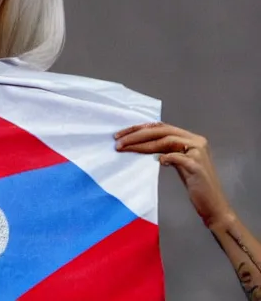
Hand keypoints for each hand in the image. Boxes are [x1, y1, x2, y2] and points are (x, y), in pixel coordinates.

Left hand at [114, 122, 235, 227]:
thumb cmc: (194, 183)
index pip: (160, 127)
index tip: (120, 134)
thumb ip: (164, 149)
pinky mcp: (197, 166)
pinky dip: (166, 157)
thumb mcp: (177, 161)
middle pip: (161, 131)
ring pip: (166, 141)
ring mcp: (198, 152)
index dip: (139, 128)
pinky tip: (157, 161)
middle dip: (137, 134)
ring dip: (143, 144)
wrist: (213, 205)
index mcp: (190, 137)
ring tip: (125, 148)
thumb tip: (139, 141)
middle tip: (118, 140)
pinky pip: (178, 157)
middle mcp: (195, 141)